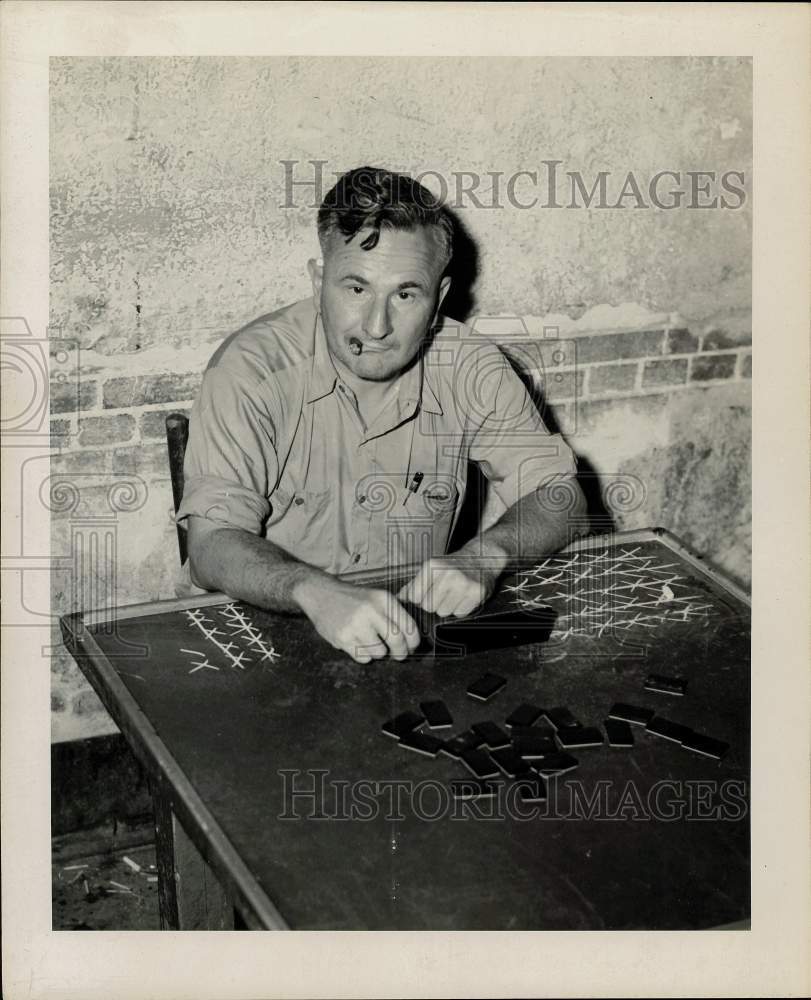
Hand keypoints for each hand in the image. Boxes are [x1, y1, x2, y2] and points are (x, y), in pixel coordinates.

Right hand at [293, 575, 419, 662]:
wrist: (321, 594)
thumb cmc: (351, 598)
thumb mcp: (375, 597)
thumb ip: (393, 613)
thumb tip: (412, 637)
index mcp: (383, 599)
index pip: (408, 626)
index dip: (414, 641)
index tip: (412, 646)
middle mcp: (371, 611)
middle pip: (397, 641)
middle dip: (400, 652)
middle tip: (399, 655)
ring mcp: (356, 625)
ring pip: (379, 653)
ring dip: (378, 653)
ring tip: (370, 642)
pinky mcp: (343, 638)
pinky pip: (363, 658)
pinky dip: (363, 655)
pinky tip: (357, 643)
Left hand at [397, 553, 502, 617]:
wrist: (482, 557)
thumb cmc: (453, 565)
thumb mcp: (431, 568)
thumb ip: (413, 584)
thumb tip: (398, 599)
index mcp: (433, 565)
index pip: (414, 596)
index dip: (418, 599)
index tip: (425, 594)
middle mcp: (448, 573)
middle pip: (428, 606)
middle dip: (433, 604)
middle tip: (442, 593)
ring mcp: (464, 583)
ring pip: (443, 612)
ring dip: (447, 607)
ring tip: (454, 594)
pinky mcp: (477, 593)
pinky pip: (460, 614)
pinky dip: (460, 609)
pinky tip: (463, 597)